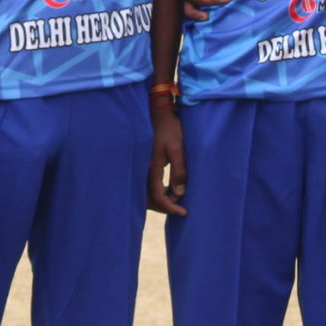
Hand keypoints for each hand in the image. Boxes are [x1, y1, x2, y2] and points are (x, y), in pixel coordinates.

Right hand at [148, 101, 187, 215]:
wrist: (158, 113)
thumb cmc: (169, 129)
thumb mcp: (178, 149)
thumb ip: (179, 171)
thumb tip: (180, 193)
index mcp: (151, 168)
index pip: (158, 196)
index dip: (171, 207)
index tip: (184, 212)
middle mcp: (142, 170)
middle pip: (149, 200)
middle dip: (164, 206)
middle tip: (181, 208)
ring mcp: (141, 167)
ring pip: (146, 194)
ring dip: (160, 200)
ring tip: (176, 199)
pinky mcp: (143, 164)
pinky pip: (146, 185)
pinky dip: (156, 192)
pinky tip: (168, 189)